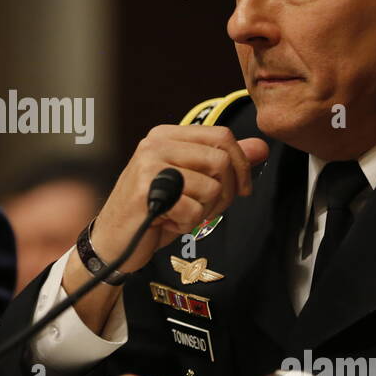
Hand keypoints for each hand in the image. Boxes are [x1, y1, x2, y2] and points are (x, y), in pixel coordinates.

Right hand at [62, 124, 266, 331]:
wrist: (113, 240)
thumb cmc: (154, 211)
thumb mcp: (192, 182)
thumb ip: (224, 162)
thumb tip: (262, 147)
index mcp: (166, 135)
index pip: (222, 136)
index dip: (242, 165)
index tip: (242, 189)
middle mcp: (155, 145)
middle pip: (221, 161)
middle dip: (226, 193)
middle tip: (209, 208)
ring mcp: (148, 167)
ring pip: (211, 187)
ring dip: (205, 211)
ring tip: (183, 214)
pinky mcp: (145, 193)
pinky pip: (193, 210)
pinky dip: (187, 224)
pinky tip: (169, 222)